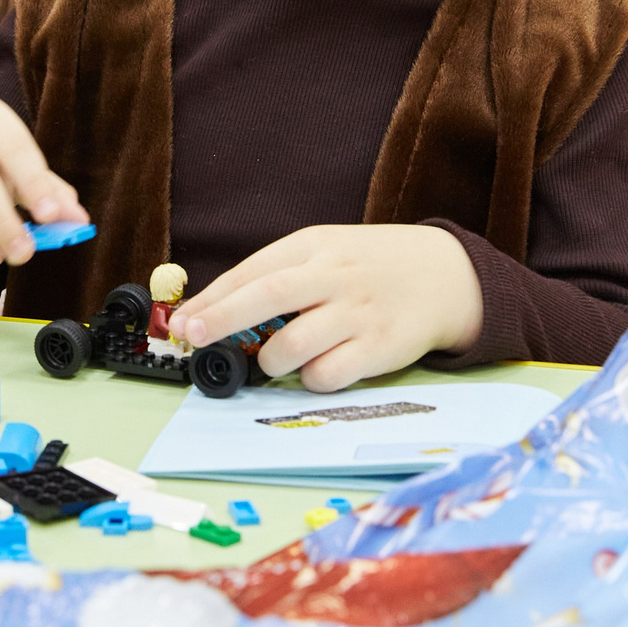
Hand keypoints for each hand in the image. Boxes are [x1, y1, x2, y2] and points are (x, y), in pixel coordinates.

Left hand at [168, 224, 481, 392]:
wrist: (445, 275)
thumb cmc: (369, 267)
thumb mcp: (324, 253)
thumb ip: (277, 277)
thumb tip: (215, 311)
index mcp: (314, 247)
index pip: (252, 270)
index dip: (212, 298)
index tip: (182, 321)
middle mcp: (334, 275)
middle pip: (268, 295)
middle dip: (223, 318)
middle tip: (194, 337)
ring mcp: (359, 311)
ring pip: (294, 344)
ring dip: (271, 361)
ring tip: (276, 360)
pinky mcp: (381, 347)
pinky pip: (329, 374)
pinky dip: (312, 379)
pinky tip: (319, 368)